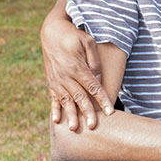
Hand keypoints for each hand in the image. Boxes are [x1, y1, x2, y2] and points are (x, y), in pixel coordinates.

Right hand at [40, 0, 113, 129]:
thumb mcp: (87, 41)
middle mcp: (65, 76)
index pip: (93, 86)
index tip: (110, 111)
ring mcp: (56, 80)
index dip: (102, 99)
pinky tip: (57, 120)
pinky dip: (55, 109)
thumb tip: (97, 78)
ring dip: (70, 115)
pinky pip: (53, 98)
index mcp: (77, 67)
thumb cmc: (73, 35)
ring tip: (74, 128)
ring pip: (66, 101)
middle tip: (93, 126)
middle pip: (79, 97)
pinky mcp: (50, 81)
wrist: (51, 31)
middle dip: (87, 112)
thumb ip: (94, 60)